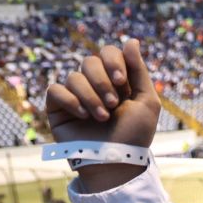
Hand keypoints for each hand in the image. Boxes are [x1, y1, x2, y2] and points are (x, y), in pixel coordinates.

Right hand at [44, 38, 161, 191]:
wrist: (116, 161)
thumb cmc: (135, 134)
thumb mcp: (146, 101)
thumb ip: (139, 71)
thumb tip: (131, 40)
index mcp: (116, 80)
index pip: (108, 53)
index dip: (114, 61)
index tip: (122, 82)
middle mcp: (95, 84)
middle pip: (90, 61)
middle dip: (103, 81)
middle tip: (113, 103)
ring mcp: (76, 95)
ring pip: (74, 77)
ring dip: (91, 97)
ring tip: (101, 117)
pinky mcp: (58, 107)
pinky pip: (56, 90)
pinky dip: (71, 101)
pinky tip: (83, 116)